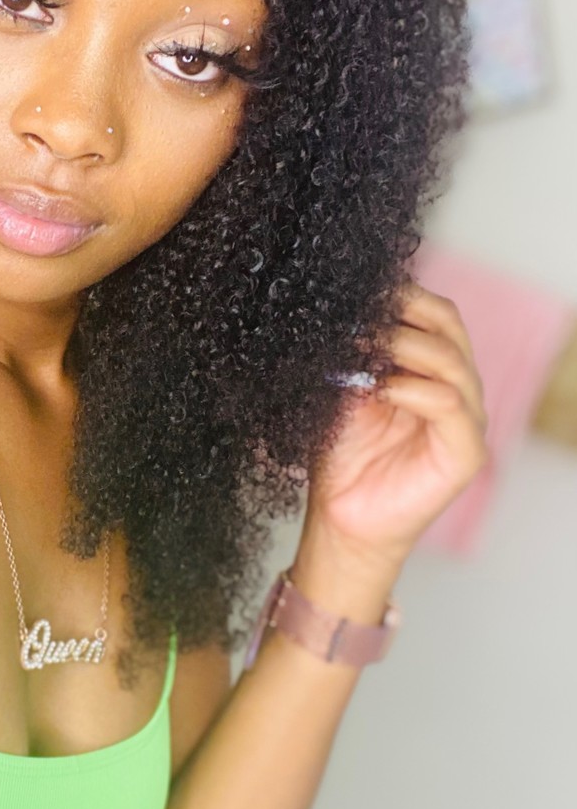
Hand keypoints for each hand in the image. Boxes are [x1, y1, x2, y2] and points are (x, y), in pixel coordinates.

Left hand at [305, 281, 489, 567]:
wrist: (340, 518)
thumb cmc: (341, 455)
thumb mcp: (341, 390)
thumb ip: (351, 354)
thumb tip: (340, 309)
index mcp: (429, 367)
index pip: (433, 312)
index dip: (402, 295)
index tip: (359, 290)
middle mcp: (455, 386)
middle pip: (449, 326)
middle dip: (405, 310)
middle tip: (364, 311)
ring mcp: (466, 418)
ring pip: (451, 360)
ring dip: (404, 345)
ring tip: (364, 346)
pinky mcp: (465, 452)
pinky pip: (450, 404)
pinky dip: (413, 388)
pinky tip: (382, 388)